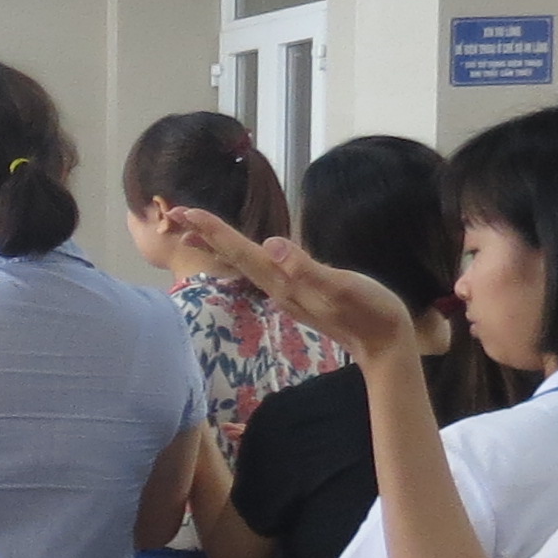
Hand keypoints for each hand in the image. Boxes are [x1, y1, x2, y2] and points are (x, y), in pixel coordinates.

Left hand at [160, 207, 415, 362]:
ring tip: (193, 231)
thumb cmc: (370, 312)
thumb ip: (306, 269)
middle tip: (173, 212)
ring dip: (219, 244)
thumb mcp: (341, 287)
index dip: (214, 230)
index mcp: (283, 281)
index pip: (240, 250)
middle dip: (204, 233)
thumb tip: (271, 243)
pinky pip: (259, 269)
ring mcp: (285, 291)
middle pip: (233, 256)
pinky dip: (242, 254)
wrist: (383, 344)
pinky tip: (242, 251)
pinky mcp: (296, 293)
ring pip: (243, 263)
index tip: (184, 212)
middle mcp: (277, 287)